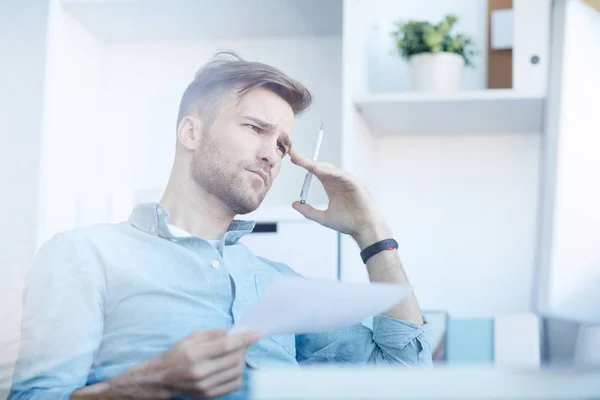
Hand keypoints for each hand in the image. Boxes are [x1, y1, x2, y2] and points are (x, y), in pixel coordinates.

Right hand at [73, 329, 261, 398]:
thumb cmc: (177, 354)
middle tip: (243, 341)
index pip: (226, 346)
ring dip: (241, 360)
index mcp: (195, 355)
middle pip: (234, 359)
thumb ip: (213, 334)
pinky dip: (238, 374)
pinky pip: (234, 384)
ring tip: (237, 353)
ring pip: (236, 372)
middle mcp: (200, 372)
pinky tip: (232, 366)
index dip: (244, 338)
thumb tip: (233, 332)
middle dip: (243, 348)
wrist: (162, 378)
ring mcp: (205, 386)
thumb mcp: (192, 338)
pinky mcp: (209, 395)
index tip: (256, 333)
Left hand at [289, 149, 390, 248]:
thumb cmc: (348, 223)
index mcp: (330, 185)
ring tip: (302, 162)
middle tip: (293, 155)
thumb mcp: (323, 217)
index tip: (291, 158)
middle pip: (320, 166)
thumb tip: (294, 204)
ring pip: (329, 169)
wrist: (363, 229)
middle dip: (305, 160)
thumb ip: (309, 211)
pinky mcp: (354, 183)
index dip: (303, 164)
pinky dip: (329, 171)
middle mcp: (337, 180)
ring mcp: (346, 180)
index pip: (314, 171)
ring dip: (315, 165)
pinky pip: (340, 174)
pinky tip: (318, 169)